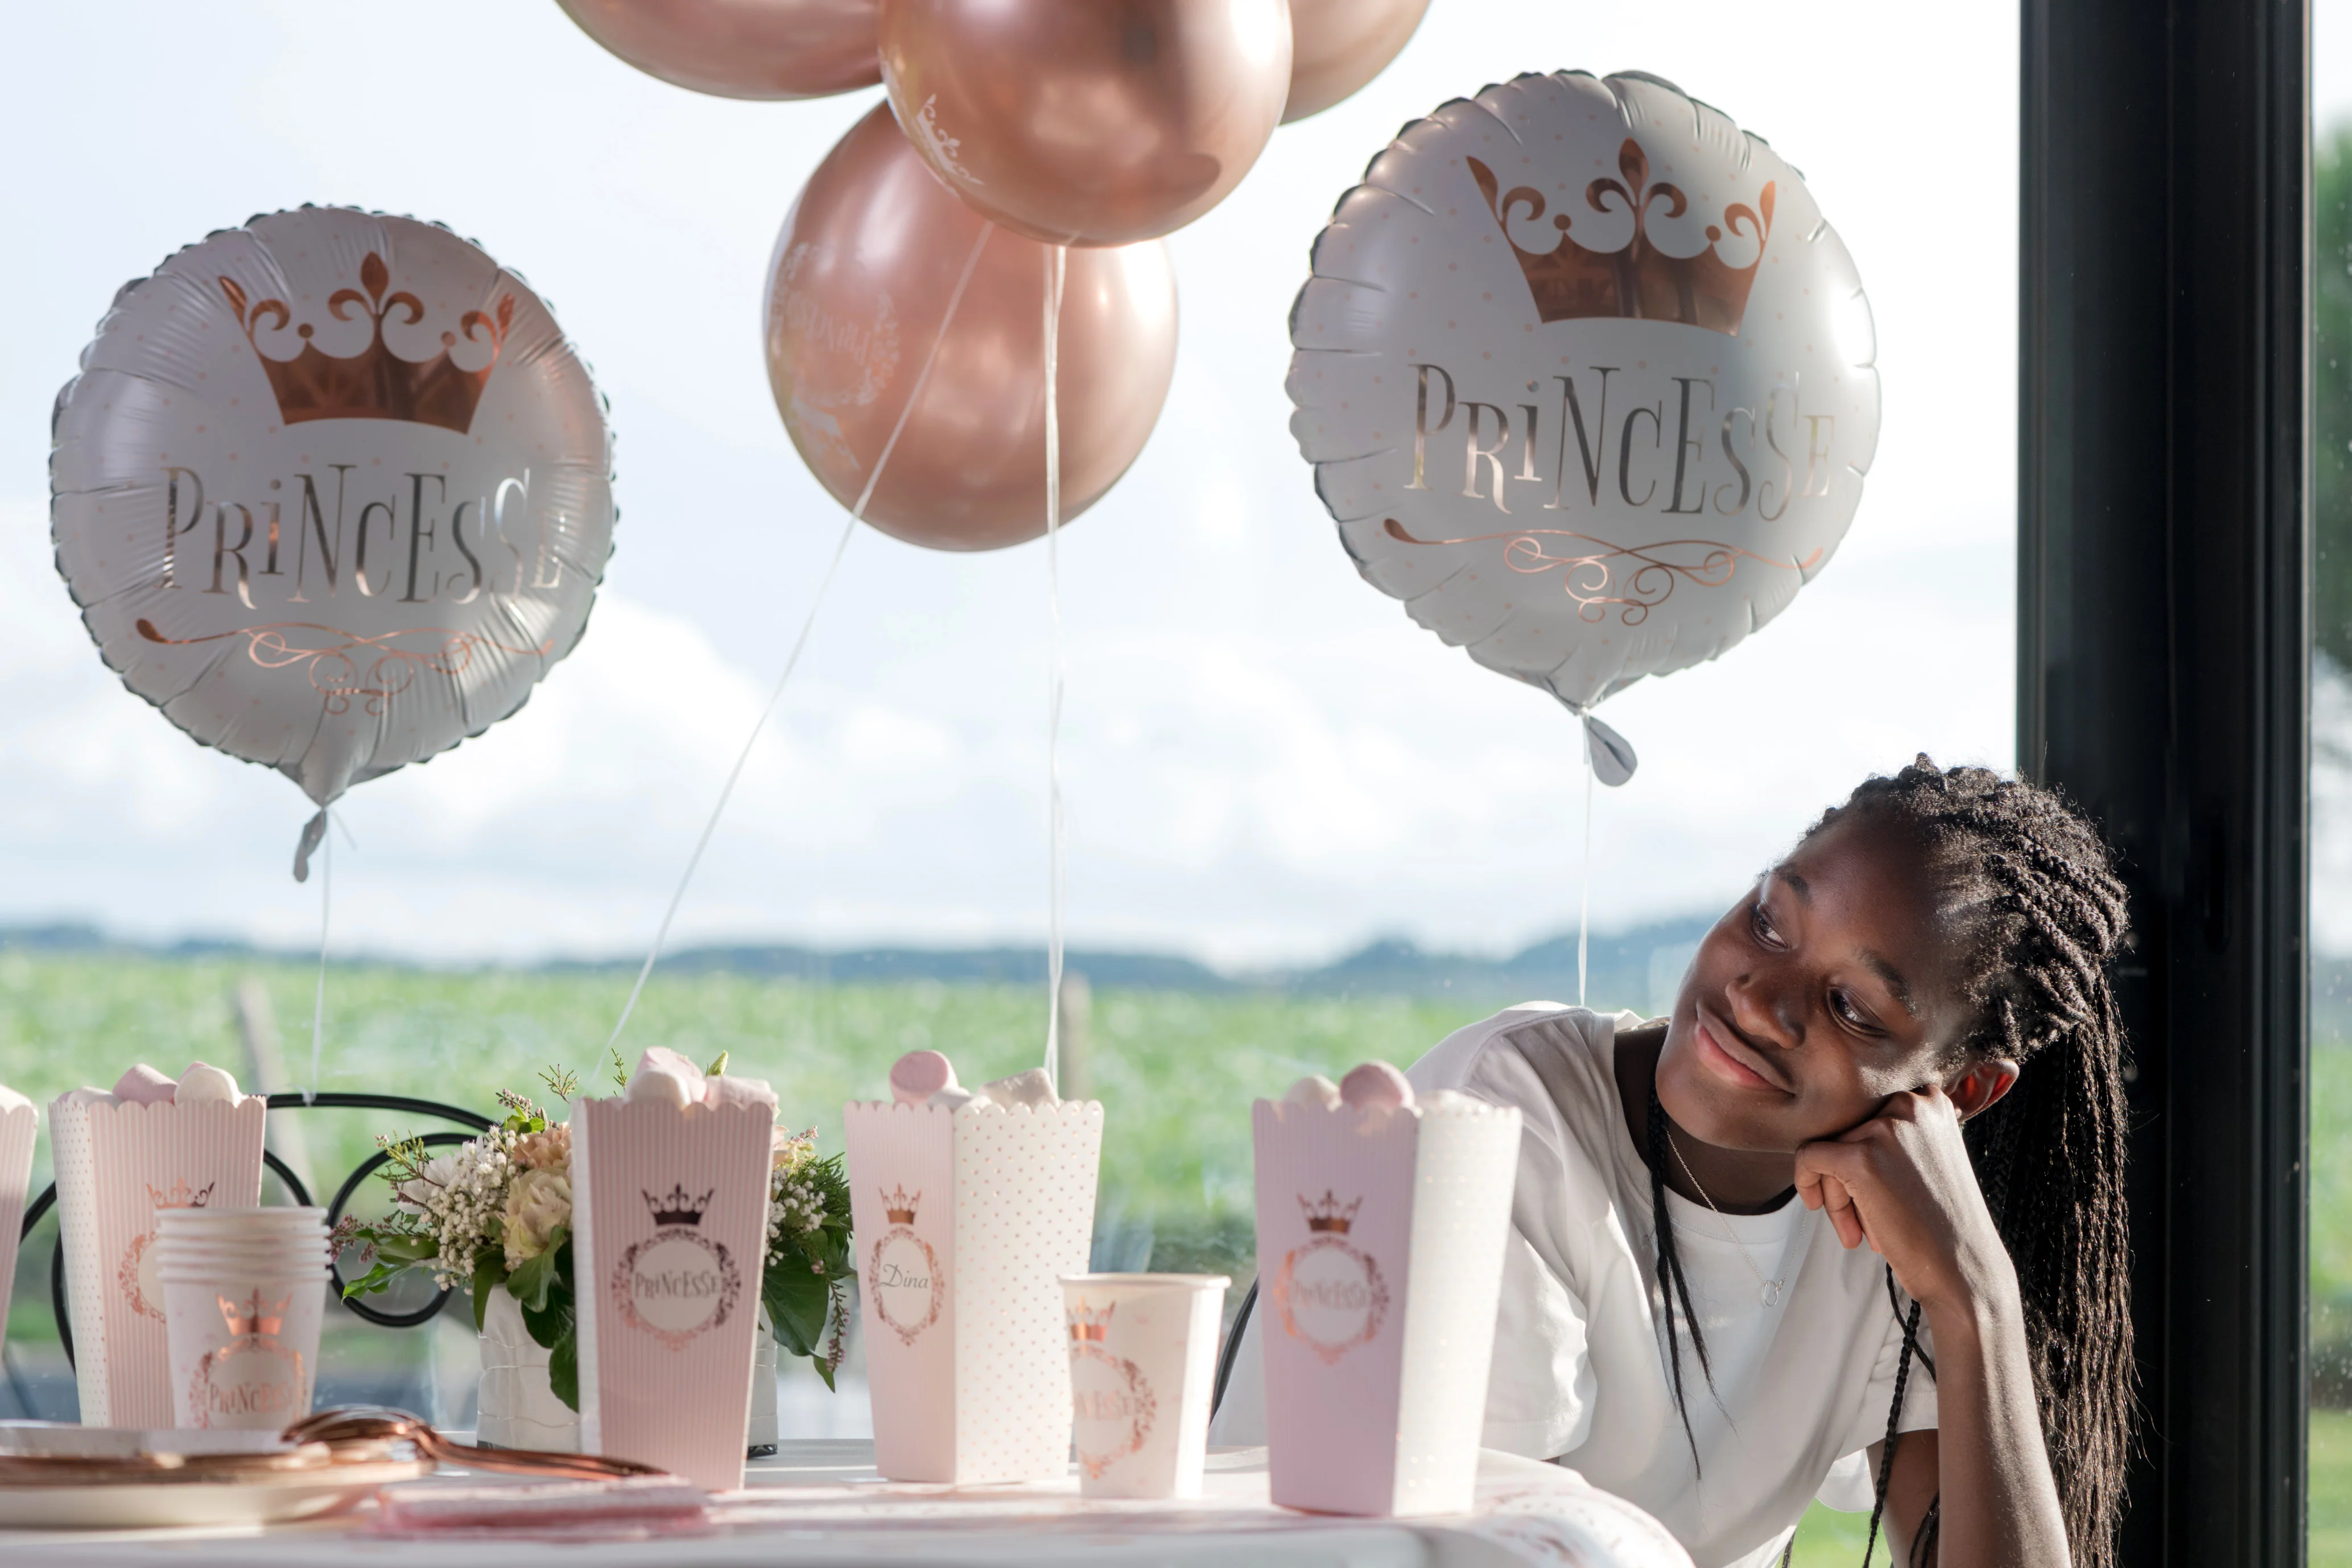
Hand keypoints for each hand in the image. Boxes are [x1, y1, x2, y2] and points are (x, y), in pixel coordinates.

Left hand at [1792, 1087, 2016, 1315]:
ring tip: (1859, 1231)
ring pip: (1827, 1147)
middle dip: (1845, 1175)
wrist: (1963, 1271)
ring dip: (1836, 1192)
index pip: (1866, 1110)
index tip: (1868, 1185)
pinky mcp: (1860, 1157)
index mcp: (1930, 1100)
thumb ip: (1898, 1131)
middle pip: (1845, 1128)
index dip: (1860, 1148)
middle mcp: (1910, 1104)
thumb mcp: (1930, 1156)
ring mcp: (1885, 1128)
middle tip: (1860, 1218)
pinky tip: (1827, 1213)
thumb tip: (1841, 1121)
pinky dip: (1807, 1183)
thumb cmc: (1942, 1222)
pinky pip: (1808, 1157)